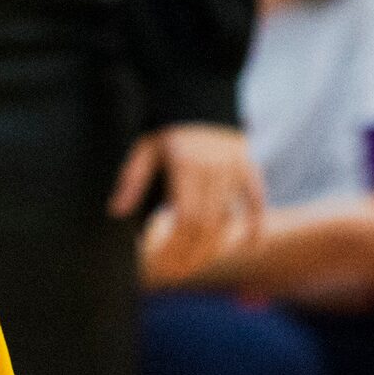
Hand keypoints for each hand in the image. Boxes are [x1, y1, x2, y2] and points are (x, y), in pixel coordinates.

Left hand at [118, 123, 266, 282]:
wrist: (200, 100)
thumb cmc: (167, 131)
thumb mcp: (145, 149)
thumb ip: (132, 180)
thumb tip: (116, 211)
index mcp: (185, 165)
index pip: (184, 218)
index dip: (175, 247)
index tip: (164, 266)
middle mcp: (213, 168)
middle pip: (205, 225)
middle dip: (190, 255)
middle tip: (177, 274)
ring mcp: (234, 169)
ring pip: (227, 219)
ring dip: (213, 249)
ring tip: (196, 266)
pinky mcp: (250, 169)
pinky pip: (257, 202)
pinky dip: (255, 226)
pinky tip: (249, 247)